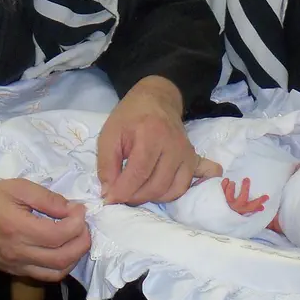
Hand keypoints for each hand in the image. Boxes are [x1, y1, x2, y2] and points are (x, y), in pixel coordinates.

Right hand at [0, 179, 89, 281]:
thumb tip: (72, 209)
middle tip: (84, 224)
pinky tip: (63, 249)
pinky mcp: (14, 272)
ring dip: (75, 257)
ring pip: (57, 272)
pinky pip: (44, 275)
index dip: (77, 222)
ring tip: (77, 237)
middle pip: (63, 258)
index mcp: (17, 228)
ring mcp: (16, 266)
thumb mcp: (16, 187)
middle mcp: (18, 253)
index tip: (79, 209)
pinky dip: (61, 265)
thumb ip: (47, 198)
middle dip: (82, 241)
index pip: (59, 234)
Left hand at [97, 76, 197, 204]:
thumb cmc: (130, 117)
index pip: (139, 172)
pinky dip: (168, 195)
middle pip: (156, 186)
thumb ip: (107, 164)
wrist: (157, 100)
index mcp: (152, 134)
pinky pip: (183, 187)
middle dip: (134, 197)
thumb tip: (109, 193)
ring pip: (171, 191)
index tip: (109, 199)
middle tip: (120, 195)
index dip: (123, 191)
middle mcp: (174, 145)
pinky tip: (155, 192)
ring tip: (134, 191)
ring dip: (150, 198)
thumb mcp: (109, 134)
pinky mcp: (192, 160)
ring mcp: (186, 154)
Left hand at [222, 177, 268, 214]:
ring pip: (229, 196)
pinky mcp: (220, 198)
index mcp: (243, 209)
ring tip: (233, 182)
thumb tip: (262, 207)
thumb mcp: (244, 210)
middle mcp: (235, 207)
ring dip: (231, 188)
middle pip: (242, 199)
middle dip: (245, 188)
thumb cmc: (235, 210)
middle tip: (247, 179)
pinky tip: (226, 179)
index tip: (267, 196)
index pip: (253, 206)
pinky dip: (223, 185)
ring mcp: (227, 203)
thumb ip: (253, 208)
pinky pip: (221, 192)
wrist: (219, 215)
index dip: (260, 201)